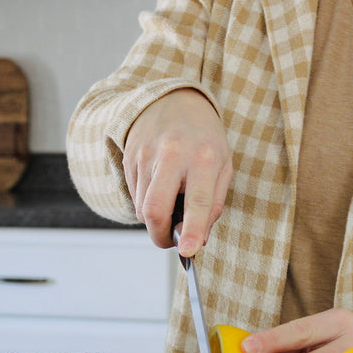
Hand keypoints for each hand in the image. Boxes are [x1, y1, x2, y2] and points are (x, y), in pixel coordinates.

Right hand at [123, 88, 232, 255]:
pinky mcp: (130, 157)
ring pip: (142, 207)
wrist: (173, 101)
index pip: (198, 202)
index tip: (188, 252)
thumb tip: (197, 240)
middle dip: (159, 235)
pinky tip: (158, 185)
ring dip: (154, 217)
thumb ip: (213, 205)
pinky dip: (145, 202)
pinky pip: (134, 195)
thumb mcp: (222, 167)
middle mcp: (172, 155)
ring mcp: (146, 155)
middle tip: (169, 240)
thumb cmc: (204, 139)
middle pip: (155, 209)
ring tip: (170, 200)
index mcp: (204, 158)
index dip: (192, 231)